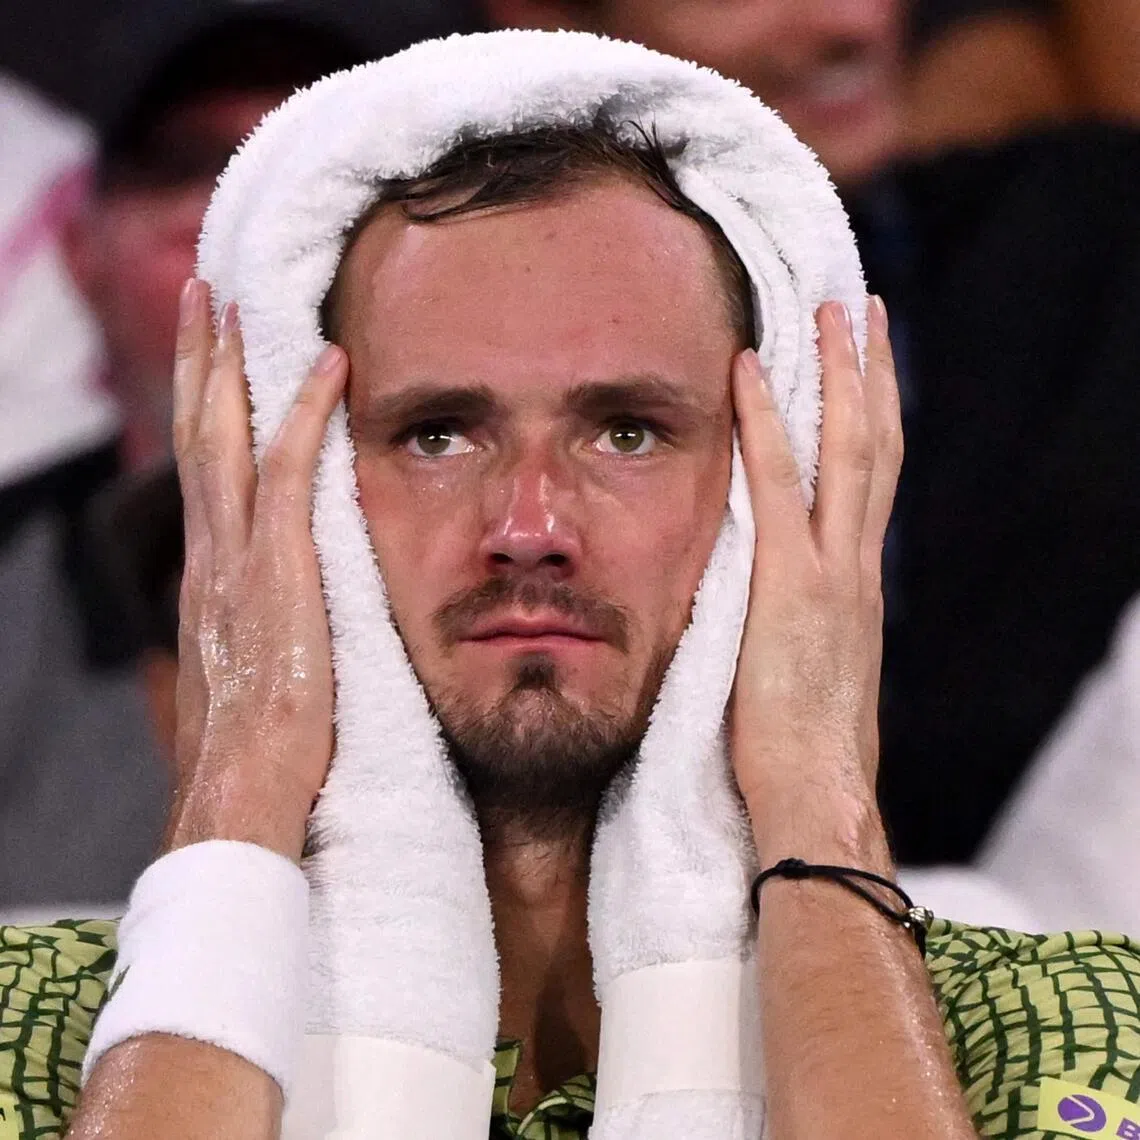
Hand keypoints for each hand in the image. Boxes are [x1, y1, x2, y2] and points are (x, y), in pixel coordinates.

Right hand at [167, 279, 347, 862]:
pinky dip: (306, 412)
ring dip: (230, 363)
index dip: (202, 413)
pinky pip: (293, 470)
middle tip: (200, 298)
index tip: (207, 364)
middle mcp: (211, 557)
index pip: (203, 477)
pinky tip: (329, 364)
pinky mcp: (279, 567)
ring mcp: (238, 558)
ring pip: (226, 436)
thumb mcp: (247, 682)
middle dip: (197, 362)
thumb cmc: (256, 754)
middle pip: (198, 437)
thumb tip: (272, 625)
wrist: (243, 793)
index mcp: (208, 582)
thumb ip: (255, 636)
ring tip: (230, 300)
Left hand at [729, 297, 901, 864]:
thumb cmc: (804, 758)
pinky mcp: (788, 585)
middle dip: (870, 373)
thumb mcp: (811, 680)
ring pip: (847, 451)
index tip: (864, 369)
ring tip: (834, 312)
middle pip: (875, 448)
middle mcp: (856, 568)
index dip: (870, 420)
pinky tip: (749, 371)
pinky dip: (765, 423)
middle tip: (862, 309)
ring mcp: (829, 572)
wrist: (817, 803)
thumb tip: (781, 617)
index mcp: (858, 589)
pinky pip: (776, 485)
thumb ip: (803, 632)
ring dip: (838, 374)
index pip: (871, 484)